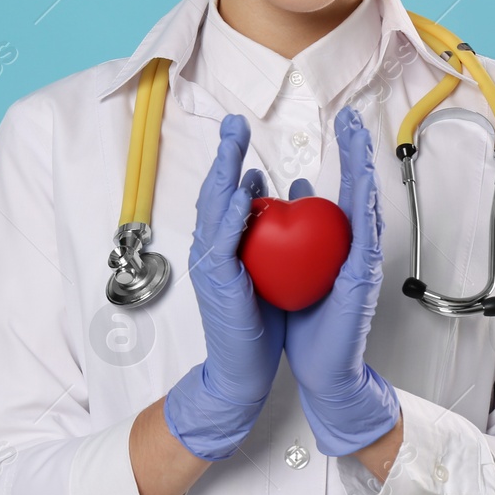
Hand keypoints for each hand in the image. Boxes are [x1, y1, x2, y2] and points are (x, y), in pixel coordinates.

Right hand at [163, 114, 285, 461]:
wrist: (243, 371)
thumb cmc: (259, 324)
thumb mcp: (268, 269)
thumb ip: (271, 232)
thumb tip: (285, 194)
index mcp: (223, 245)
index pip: (224, 194)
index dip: (230, 161)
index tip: (241, 132)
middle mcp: (210, 250)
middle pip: (213, 193)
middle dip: (223, 155)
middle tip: (234, 124)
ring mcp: (209, 267)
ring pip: (212, 212)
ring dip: (222, 175)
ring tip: (233, 145)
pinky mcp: (216, 286)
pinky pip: (222, 245)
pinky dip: (232, 219)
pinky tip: (243, 197)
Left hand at [283, 106, 399, 455]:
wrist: (320, 370)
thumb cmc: (305, 321)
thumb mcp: (292, 265)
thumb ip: (293, 228)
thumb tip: (288, 189)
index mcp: (337, 245)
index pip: (342, 191)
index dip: (346, 157)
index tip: (343, 124)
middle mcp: (354, 250)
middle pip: (360, 192)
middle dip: (358, 153)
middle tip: (354, 119)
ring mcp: (362, 266)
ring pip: (366, 210)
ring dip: (364, 173)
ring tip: (361, 139)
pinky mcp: (360, 284)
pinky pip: (362, 243)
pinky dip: (361, 214)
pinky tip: (360, 191)